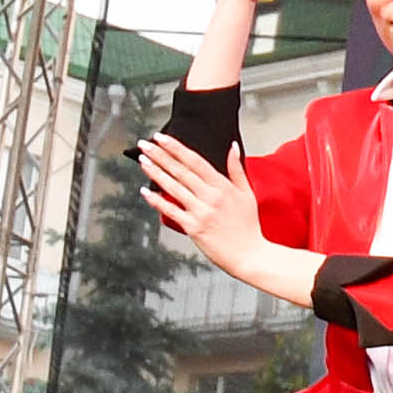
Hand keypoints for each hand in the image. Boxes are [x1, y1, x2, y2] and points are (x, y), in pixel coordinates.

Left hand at [136, 135, 308, 306]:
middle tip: (144, 144)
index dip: (176, 148)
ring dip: (156, 173)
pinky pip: (171, 211)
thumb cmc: (249, 226)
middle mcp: (210, 197)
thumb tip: (233, 146)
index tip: (162, 138)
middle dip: (160, 155)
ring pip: (173, 188)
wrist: (250, 255)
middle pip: (181, 171)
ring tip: (142, 161)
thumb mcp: (247, 193)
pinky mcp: (193, 228)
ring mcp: (201, 212)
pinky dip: (156, 201)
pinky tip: (145, 191)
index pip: (195, 161)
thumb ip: (237, 169)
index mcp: (223, 186)